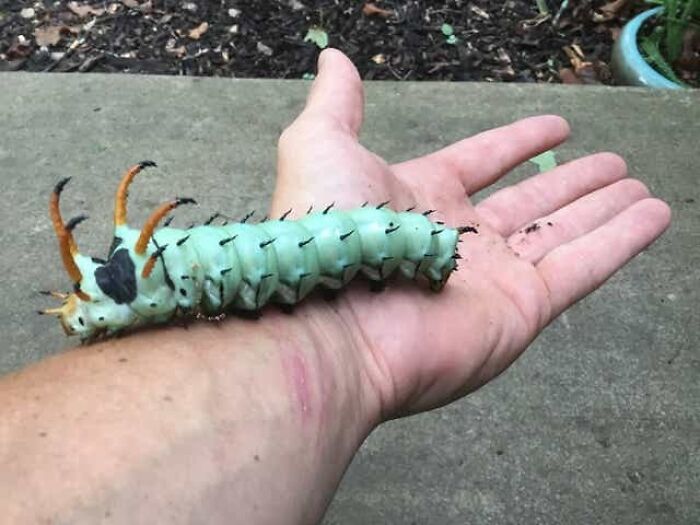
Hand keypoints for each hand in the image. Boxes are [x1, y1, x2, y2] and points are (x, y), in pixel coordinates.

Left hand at [271, 49, 670, 417]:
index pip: (481, 162)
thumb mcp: (320, 148)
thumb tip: (336, 61)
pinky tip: (652, 216)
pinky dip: (620, 242)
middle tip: (613, 163)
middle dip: (572, 182)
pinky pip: (583, 267)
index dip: (518, 143)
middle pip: (531, 202)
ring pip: (563, 233)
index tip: (558, 125)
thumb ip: (337, 106)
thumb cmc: (324, 233)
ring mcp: (493, 278)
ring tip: (639, 186)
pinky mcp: (521, 310)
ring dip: (603, 209)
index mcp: (420, 200)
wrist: (331, 329)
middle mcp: (459, 241)